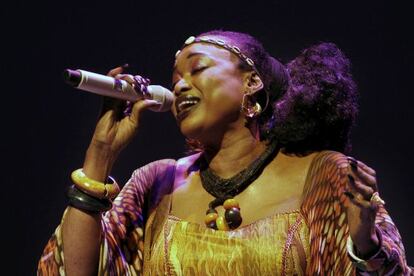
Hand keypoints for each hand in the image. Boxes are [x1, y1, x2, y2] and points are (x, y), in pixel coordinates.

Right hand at [82, 65, 159, 179]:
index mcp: (131, 109)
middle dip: (134, 81)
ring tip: (132, 78)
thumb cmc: (122, 137)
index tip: (146, 83)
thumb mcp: (135, 122)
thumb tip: (152, 100)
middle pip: (127, 87)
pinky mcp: (105, 101)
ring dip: (125, 78)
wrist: (108, 144)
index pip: (136, 94)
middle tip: (139, 81)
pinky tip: (119, 72)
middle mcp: (122, 104)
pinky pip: (108, 87)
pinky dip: (112, 77)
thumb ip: (140, 109)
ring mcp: (113, 102)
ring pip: (119, 85)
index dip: (140, 87)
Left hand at [343, 157, 384, 257]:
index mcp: (371, 191)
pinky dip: (354, 199)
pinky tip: (345, 193)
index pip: (371, 175)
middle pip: (372, 181)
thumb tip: (345, 169)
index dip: (362, 166)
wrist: (362, 233)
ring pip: (370, 192)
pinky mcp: (366, 216)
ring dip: (358, 183)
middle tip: (349, 163)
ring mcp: (372, 206)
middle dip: (361, 171)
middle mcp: (374, 197)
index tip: (351, 159)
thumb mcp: (355, 196)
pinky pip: (363, 206)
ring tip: (347, 177)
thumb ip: (352, 185)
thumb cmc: (357, 213)